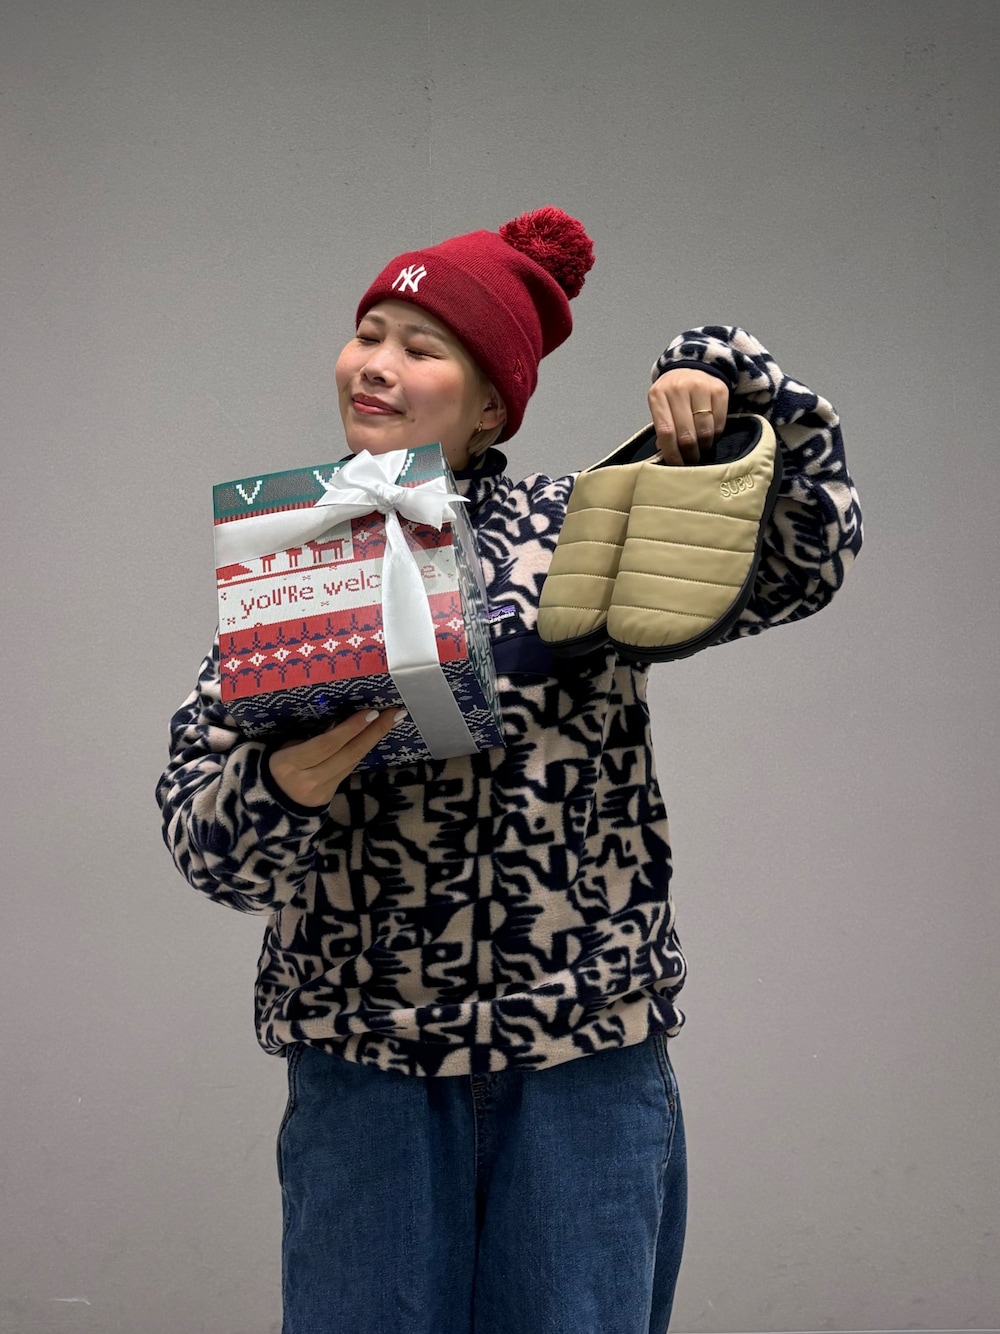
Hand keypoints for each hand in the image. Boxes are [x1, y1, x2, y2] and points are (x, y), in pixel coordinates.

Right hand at [267, 707, 404, 807]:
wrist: (268, 804)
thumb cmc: (274, 765)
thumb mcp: (285, 747)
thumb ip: (311, 739)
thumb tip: (341, 723)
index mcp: (289, 764)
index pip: (327, 745)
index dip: (350, 729)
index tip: (371, 712)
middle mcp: (307, 781)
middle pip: (348, 755)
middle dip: (374, 732)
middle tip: (394, 714)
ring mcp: (320, 793)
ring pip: (351, 762)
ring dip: (372, 741)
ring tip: (389, 720)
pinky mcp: (328, 798)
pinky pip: (347, 770)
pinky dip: (359, 752)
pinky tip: (371, 737)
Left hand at [648, 368, 728, 464]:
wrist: (692, 368)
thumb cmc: (673, 395)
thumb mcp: (661, 407)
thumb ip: (663, 428)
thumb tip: (666, 453)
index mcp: (658, 394)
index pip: (666, 431)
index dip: (672, 453)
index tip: (677, 465)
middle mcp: (678, 388)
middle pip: (686, 434)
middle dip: (689, 454)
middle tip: (691, 461)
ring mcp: (700, 386)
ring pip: (704, 430)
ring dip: (703, 446)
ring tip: (701, 449)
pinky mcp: (719, 389)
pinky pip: (719, 422)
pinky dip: (715, 435)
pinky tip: (710, 435)